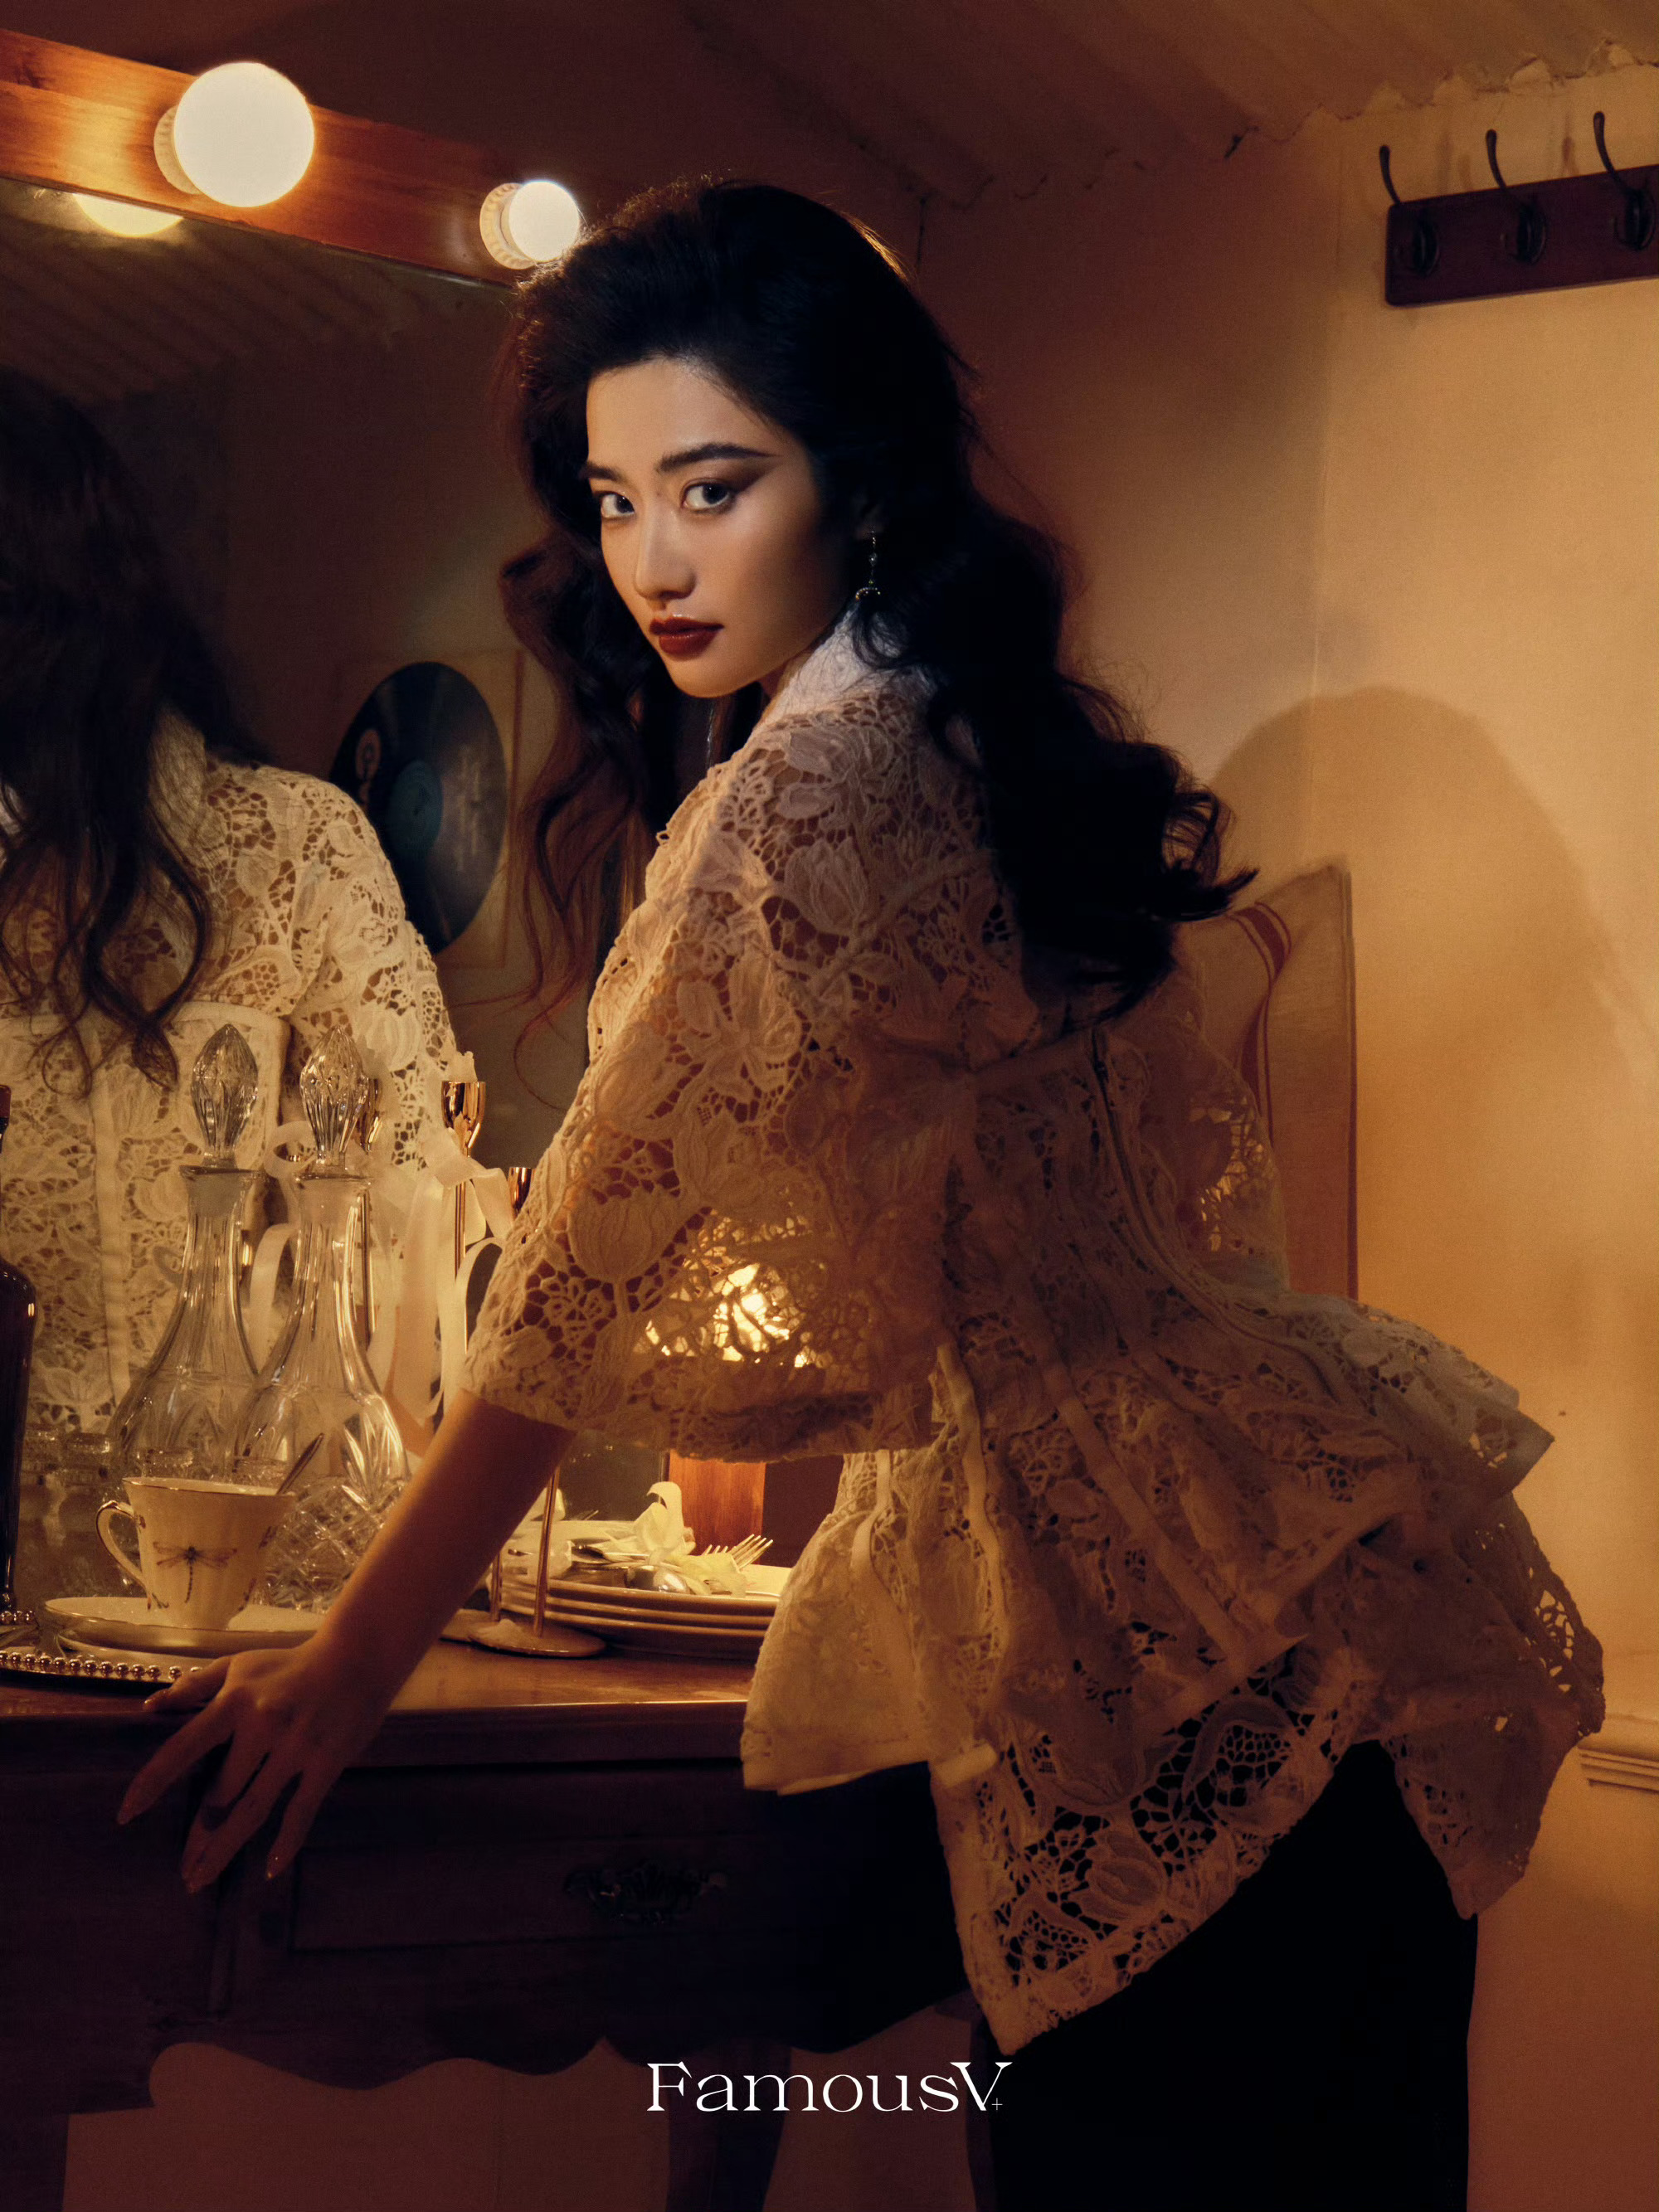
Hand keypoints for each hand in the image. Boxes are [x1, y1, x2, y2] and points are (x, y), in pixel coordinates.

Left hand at [117, 1637, 396, 1890]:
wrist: (359, 1655)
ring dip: (224, 1849)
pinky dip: (287, 1843)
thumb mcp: (238, 1665)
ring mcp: (297, 1746)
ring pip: (253, 1809)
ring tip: (202, 1879)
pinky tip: (270, 1869)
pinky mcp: (327, 1762)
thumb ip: (193, 1686)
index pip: (182, 1748)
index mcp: (234, 1702)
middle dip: (197, 1836)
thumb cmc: (290, 1662)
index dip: (151, 1783)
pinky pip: (302, 1811)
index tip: (126, 1815)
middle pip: (219, 1793)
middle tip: (182, 1870)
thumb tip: (148, 1708)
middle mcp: (263, 1725)